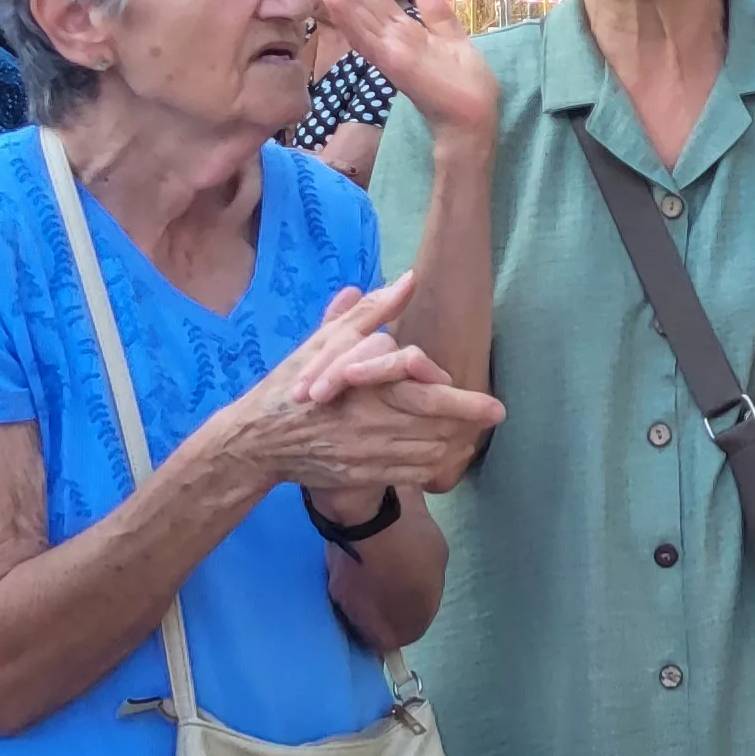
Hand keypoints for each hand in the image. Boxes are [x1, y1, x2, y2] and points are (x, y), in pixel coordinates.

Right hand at [202, 278, 505, 493]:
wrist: (258, 441)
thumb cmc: (294, 386)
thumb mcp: (328, 342)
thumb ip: (372, 314)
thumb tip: (408, 280)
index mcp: (369, 391)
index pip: (429, 397)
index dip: (466, 404)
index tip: (496, 406)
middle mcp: (375, 427)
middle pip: (438, 430)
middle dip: (470, 426)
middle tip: (493, 418)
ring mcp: (371, 455)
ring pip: (430, 455)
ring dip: (456, 446)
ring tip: (473, 435)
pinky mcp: (365, 475)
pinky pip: (412, 475)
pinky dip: (435, 467)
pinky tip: (447, 456)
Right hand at [308, 0, 497, 140]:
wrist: (473, 118)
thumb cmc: (465, 84)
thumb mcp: (454, 39)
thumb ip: (438, 16)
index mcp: (403, 30)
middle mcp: (389, 38)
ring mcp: (388, 51)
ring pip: (357, 14)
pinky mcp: (393, 64)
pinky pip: (367, 39)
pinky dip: (349, 20)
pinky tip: (331, 1)